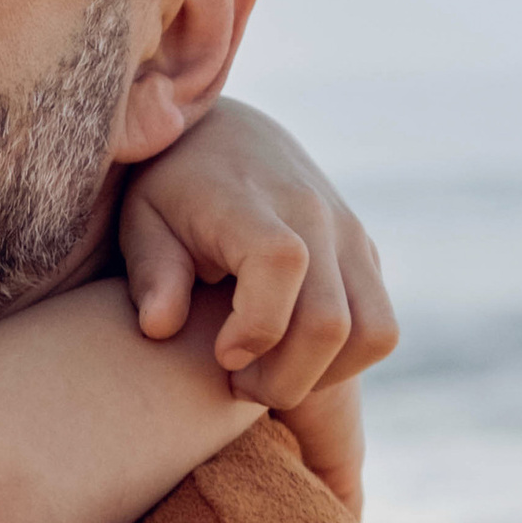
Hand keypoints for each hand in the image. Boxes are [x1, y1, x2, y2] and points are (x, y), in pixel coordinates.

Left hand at [117, 96, 397, 411]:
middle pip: (330, 323)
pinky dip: (343, 361)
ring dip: (323, 376)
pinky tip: (291, 357)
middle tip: (238, 384)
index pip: (281, 264)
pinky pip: (379, 328)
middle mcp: (315, 215)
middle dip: (283, 378)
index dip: (255, 326)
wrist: (227, 138)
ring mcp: (350, 235)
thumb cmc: (172, 191)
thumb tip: (160, 327)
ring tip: (268, 376)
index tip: (221, 355)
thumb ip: (151, 272)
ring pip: (374, 333)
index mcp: (252, 202)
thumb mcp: (141, 221)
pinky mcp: (366, 254)